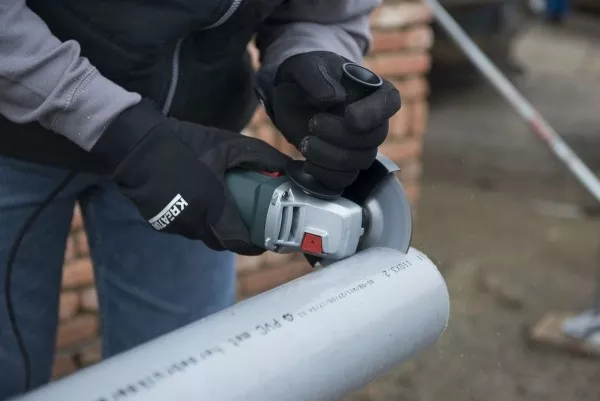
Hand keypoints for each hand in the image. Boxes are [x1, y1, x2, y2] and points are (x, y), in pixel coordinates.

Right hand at [91, 99, 290, 254]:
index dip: (255, 246)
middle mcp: (195, 224)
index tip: (266, 241)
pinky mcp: (160, 222)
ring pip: (203, 235)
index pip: (240, 242)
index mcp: (214, 209)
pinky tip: (197, 200)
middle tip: (248, 223)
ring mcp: (176, 225)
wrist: (137, 147)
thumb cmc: (185, 146)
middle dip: (237, 236)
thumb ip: (261, 158)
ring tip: (223, 207)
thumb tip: (287, 167)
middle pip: (223, 242)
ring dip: (215, 227)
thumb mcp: (229, 146)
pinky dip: (196, 219)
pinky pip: (186, 227)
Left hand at [259, 51, 400, 190]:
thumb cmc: (304, 75)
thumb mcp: (303, 66)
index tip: (349, 116)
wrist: (290, 96)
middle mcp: (372, 120)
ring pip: (359, 162)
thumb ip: (315, 75)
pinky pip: (344, 179)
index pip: (390, 102)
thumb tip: (333, 97)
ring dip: (330, 156)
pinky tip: (307, 162)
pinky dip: (324, 174)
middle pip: (373, 138)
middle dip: (340, 135)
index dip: (374, 114)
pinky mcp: (342, 165)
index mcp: (372, 89)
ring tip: (305, 142)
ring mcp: (359, 145)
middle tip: (313, 122)